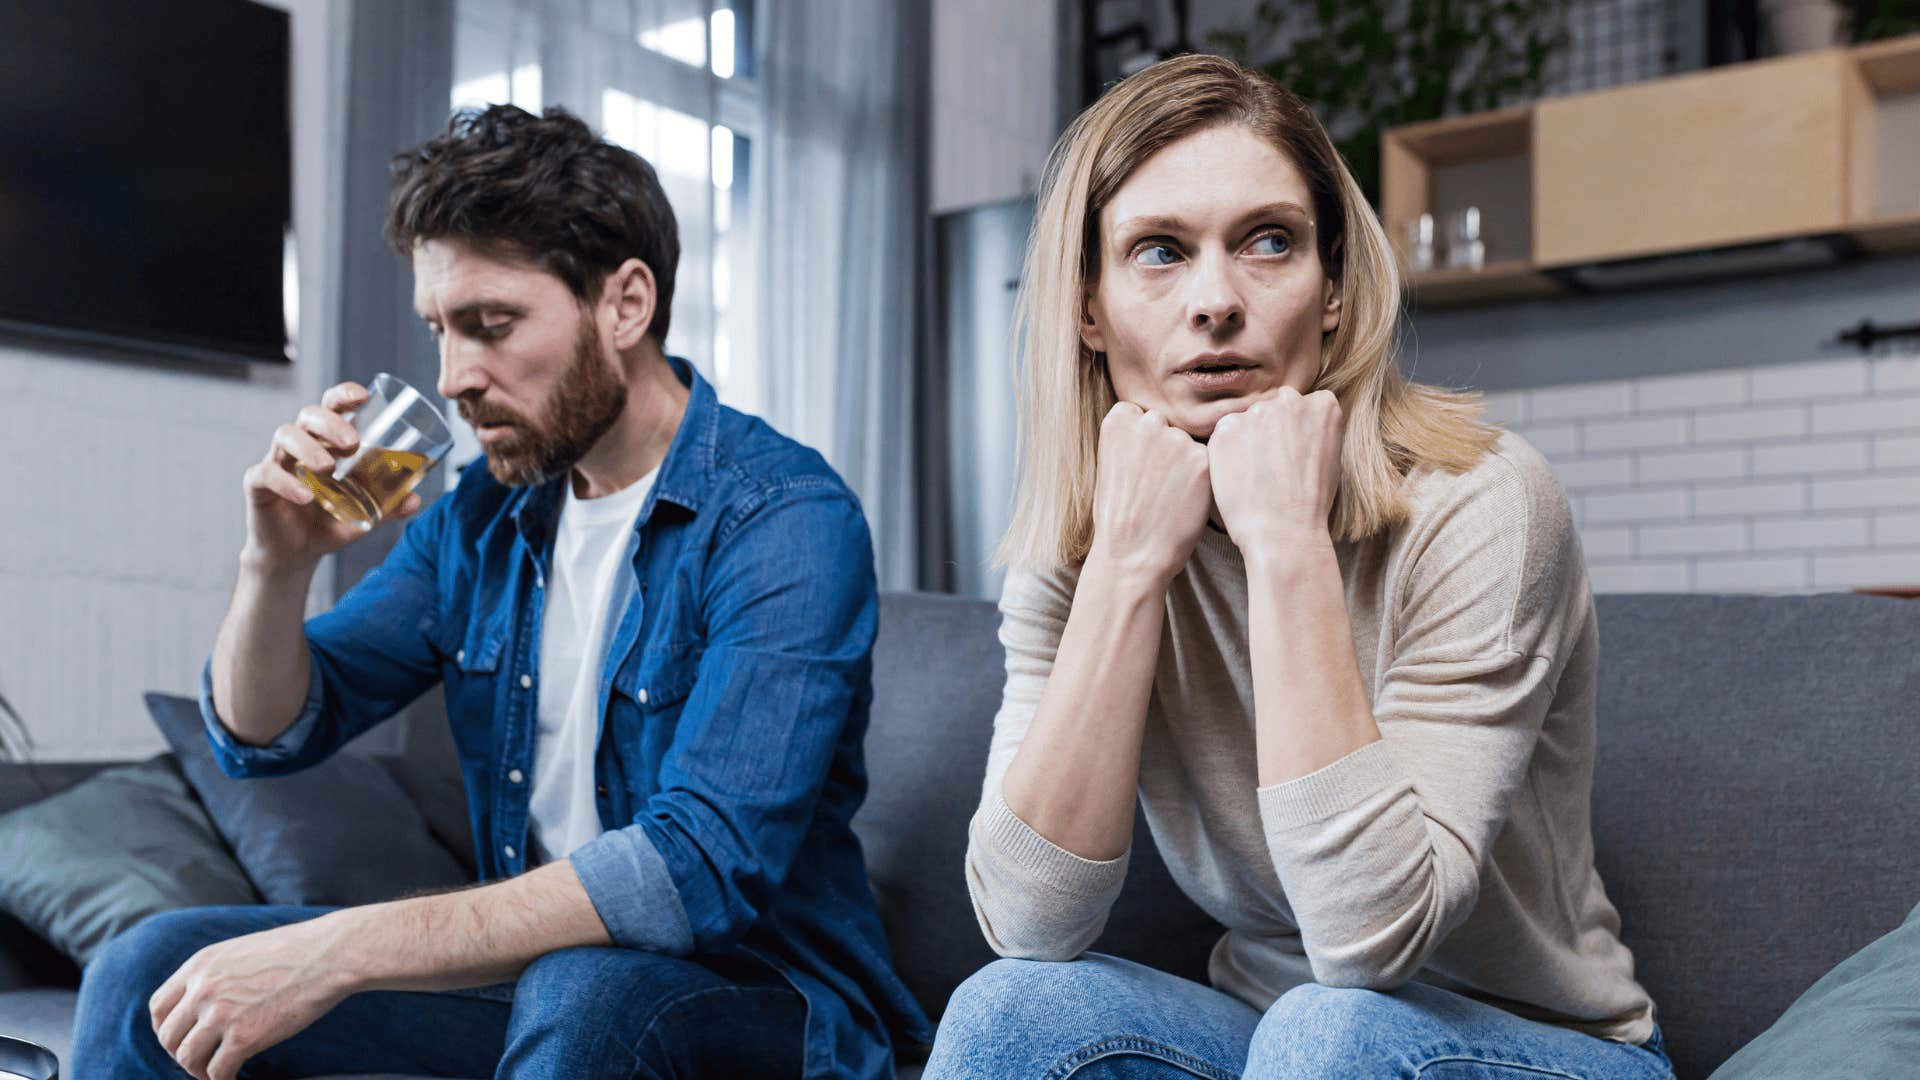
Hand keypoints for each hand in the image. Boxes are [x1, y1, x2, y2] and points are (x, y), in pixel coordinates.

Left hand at [149, 917, 353, 1079]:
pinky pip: (217, 1072)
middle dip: (181, 1054)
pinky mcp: (245, 1037)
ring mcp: (221, 1014)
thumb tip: (207, 1003)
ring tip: (217, 1073)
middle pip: (169, 1037)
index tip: (181, 1039)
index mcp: (200, 965)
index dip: (166, 1029)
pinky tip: (236, 1078)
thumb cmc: (297, 951)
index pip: (158, 1007)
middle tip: (201, 1060)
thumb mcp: (242, 951)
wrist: (330, 954)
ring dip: (200, 1071)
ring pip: (187, 1058)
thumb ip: (217, 974)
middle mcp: (203, 989)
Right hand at [240, 381, 422, 574]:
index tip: (363, 396)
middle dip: (331, 422)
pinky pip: (266, 473)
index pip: (331, 407)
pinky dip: (286, 482)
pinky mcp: (257, 484)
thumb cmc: (327, 524)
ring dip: (308, 446)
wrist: (294, 555)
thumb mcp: (363, 516)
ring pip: (285, 436)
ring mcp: (276, 462)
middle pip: (308, 414)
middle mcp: (299, 446)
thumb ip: (388, 507)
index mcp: (325, 443)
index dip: (343, 395)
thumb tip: (417, 499)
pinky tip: (305, 496)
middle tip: (353, 443)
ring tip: (328, 467)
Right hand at [1087, 401, 1212, 585]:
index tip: (1136, 467)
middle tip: (1154, 484)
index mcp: (1119, 420)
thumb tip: (1159, 426)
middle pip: (1168, 426)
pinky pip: (1207, 463)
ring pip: (1189, 444)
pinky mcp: (1203, 461)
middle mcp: (1149, 422)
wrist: (1131, 555)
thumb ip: (1133, 439)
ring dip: (1185, 464)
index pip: (1140, 415)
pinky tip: (1184, 501)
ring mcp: (1177, 440)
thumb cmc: (1118, 516)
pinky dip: (1200, 481)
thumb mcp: (1110, 465)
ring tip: (1168, 497)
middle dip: (1165, 449)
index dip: (1142, 443)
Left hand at [1206, 386, 1343, 556]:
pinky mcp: (1226, 428)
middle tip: (1272, 466)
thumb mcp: (1331, 458)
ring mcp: (1256, 411)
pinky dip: (1228, 452)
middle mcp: (1290, 400)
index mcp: (1322, 405)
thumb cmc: (1311, 503)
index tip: (1294, 454)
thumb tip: (1297, 426)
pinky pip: (1225, 434)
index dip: (1296, 433)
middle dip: (1271, 431)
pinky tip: (1239, 476)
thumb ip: (1313, 431)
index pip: (1304, 406)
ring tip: (1255, 475)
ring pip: (1248, 420)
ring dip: (1248, 439)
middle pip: (1274, 409)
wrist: (1283, 529)